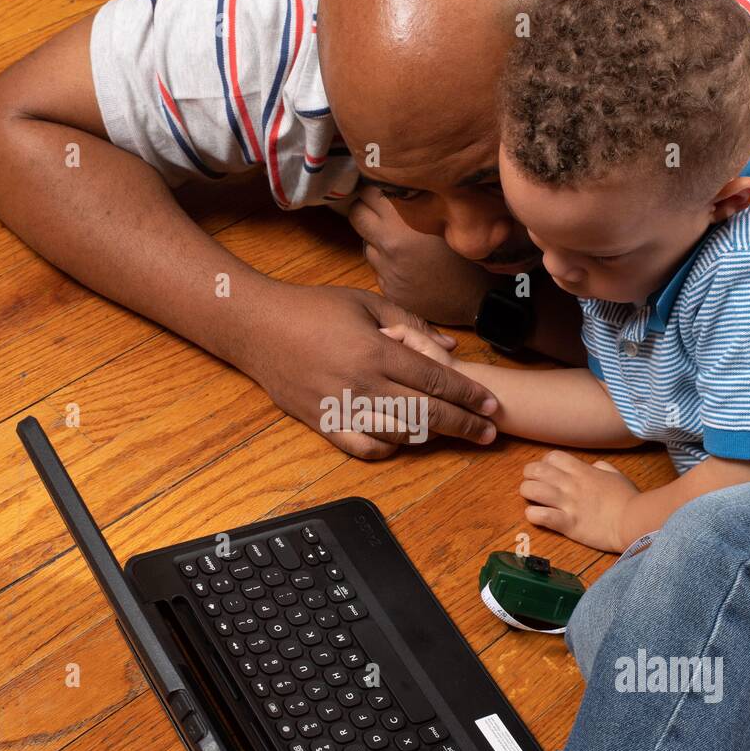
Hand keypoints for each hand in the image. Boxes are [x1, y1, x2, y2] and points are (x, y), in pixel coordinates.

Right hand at [240, 281, 497, 458]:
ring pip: (399, 435)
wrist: (258, 327)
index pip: (436, 380)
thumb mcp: (367, 302)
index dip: (469, 396)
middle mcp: (362, 383)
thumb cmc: (314, 308)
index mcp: (376, 351)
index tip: (492, 406)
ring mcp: (341, 407)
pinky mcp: (322, 423)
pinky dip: (388, 448)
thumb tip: (452, 349)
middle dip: (464, 425)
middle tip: (489, 433)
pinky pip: (364, 447)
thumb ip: (413, 325)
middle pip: (426, 414)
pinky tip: (401, 440)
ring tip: (449, 432)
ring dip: (430, 436)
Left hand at [349, 186, 492, 324]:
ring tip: (402, 240)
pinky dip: (388, 264)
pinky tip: (409, 265)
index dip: (376, 189)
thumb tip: (397, 182)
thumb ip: (419, 201)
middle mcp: (389, 244)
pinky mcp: (389, 288)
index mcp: (403, 221)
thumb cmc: (469, 252)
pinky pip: (378, 268)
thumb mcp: (447, 217)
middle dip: (366, 210)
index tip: (385, 190)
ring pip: (365, 243)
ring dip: (376, 239)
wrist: (478, 298)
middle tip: (382, 210)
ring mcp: (387, 268)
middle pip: (356, 215)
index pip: (368, 192)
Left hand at [519, 451, 639, 551]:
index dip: (545, 462)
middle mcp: (571, 484)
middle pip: (536, 470)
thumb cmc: (628, 500)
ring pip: (532, 490)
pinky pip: (540, 516)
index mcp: (582, 471)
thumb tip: (594, 466)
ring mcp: (567, 504)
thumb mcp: (617, 476)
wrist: (634, 521)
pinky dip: (533, 515)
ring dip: (527, 493)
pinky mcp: (567, 524)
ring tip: (531, 500)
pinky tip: (536, 516)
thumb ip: (603, 468)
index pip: (552, 457)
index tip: (547, 472)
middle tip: (532, 484)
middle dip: (529, 475)